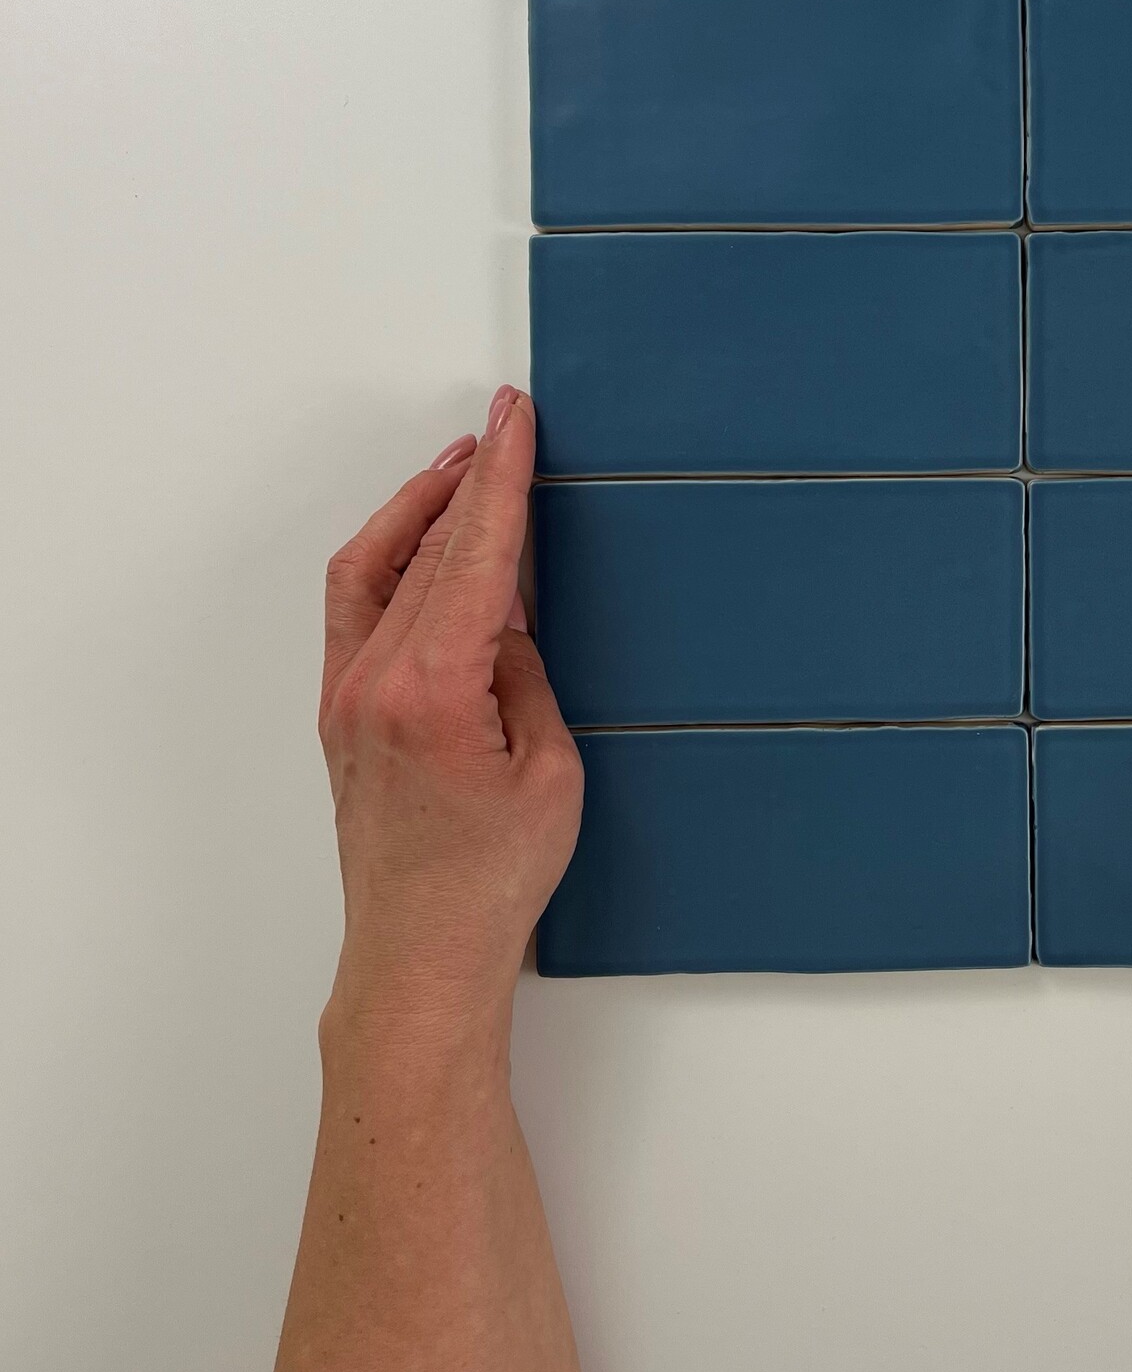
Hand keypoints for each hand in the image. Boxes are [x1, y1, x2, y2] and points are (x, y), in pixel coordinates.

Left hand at [317, 386, 582, 1041]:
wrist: (422, 951)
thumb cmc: (492, 879)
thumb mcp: (549, 766)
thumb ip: (523, 674)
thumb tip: (504, 615)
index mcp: (432, 691)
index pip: (474, 556)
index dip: (501, 480)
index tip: (513, 420)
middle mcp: (374, 682)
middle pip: (426, 548)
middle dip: (470, 478)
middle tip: (505, 424)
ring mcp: (347, 694)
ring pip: (379, 566)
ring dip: (423, 507)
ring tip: (466, 465)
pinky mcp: (342, 710)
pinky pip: (359, 603)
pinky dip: (394, 555)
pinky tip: (423, 540)